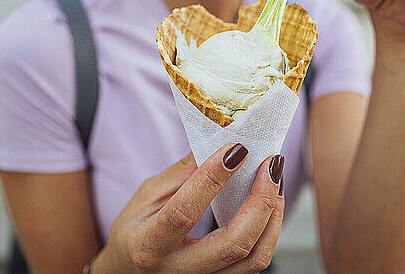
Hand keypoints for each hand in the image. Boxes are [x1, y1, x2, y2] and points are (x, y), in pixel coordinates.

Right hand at [92, 144, 284, 273]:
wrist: (129, 269)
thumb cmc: (135, 229)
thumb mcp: (148, 194)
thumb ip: (185, 172)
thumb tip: (220, 143)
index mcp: (148, 244)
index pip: (184, 212)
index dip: (213, 179)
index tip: (236, 149)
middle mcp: (177, 269)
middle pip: (234, 244)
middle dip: (261, 201)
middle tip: (270, 164)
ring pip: (255, 258)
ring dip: (273, 214)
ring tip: (274, 178)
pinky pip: (256, 259)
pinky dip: (270, 228)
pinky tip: (270, 200)